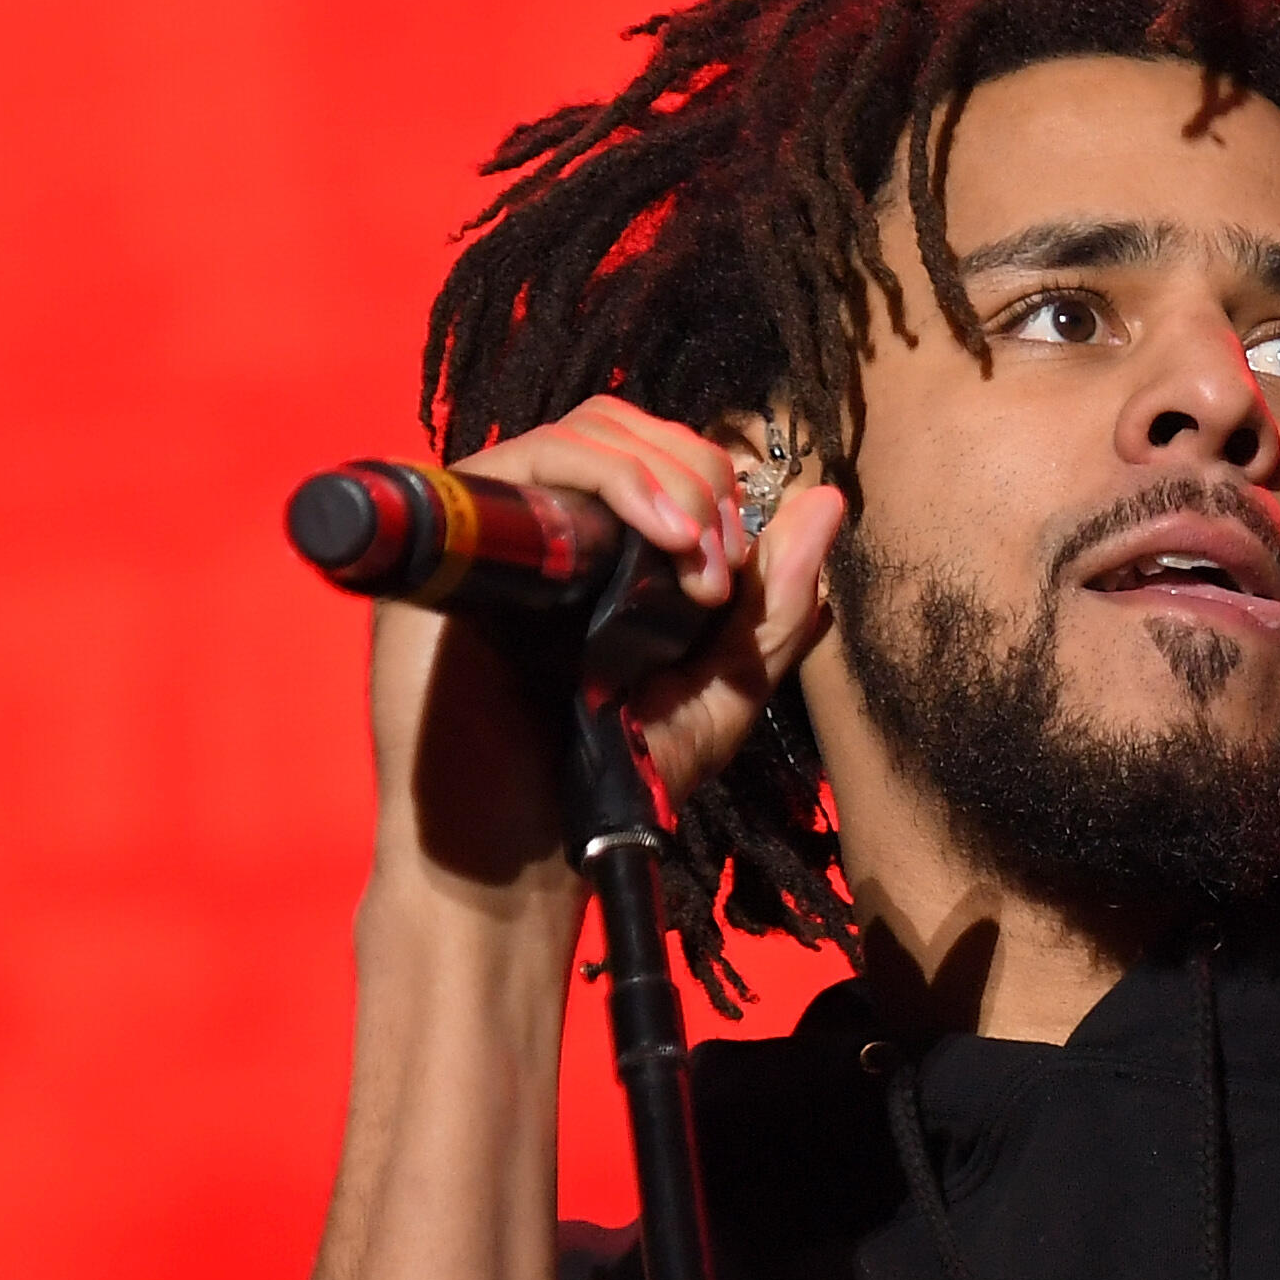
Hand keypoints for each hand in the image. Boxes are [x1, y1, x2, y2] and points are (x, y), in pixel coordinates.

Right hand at [368, 395, 850, 927]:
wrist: (518, 850)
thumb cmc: (609, 782)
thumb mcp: (720, 695)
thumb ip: (772, 608)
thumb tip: (826, 502)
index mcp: (605, 552)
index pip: (663, 459)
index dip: (716, 486)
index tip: (739, 567)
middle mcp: (550, 528)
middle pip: (630, 428)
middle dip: (700, 478)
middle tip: (720, 566)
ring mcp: (498, 527)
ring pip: (590, 432)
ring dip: (667, 478)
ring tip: (696, 559)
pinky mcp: (453, 535)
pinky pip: (532, 458)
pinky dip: (611, 477)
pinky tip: (658, 539)